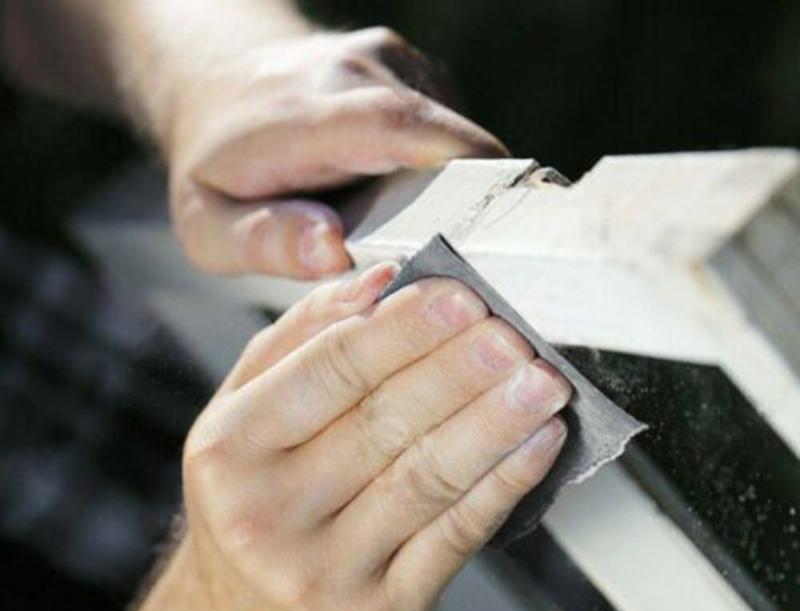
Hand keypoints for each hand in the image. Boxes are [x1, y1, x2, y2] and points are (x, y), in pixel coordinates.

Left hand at [164, 27, 506, 279]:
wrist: (218, 85)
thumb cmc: (216, 170)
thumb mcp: (207, 225)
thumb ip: (262, 241)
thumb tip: (333, 251)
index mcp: (301, 116)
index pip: (393, 125)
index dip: (457, 166)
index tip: (498, 217)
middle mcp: (354, 72)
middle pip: (444, 137)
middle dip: (470, 204)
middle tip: (464, 266)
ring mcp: (388, 61)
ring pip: (457, 137)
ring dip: (454, 191)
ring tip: (414, 228)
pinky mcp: (411, 69)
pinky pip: (452, 128)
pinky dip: (446, 170)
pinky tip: (407, 194)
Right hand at [180, 265, 570, 610]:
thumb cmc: (254, 494)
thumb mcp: (248, 408)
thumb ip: (304, 337)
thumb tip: (380, 282)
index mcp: (228, 449)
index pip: (329, 370)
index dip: (404, 329)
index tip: (461, 296)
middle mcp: (266, 514)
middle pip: (384, 422)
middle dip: (459, 370)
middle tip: (511, 333)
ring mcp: (323, 571)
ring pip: (428, 478)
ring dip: (495, 422)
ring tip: (541, 381)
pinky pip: (455, 537)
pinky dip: (505, 484)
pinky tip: (538, 443)